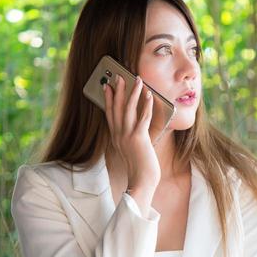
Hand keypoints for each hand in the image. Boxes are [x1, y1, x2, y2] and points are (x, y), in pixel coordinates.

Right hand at [103, 73, 160, 190]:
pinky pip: (142, 118)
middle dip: (118, 90)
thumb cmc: (139, 168)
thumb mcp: (131, 150)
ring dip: (133, 92)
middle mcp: (119, 135)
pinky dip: (146, 105)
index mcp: (115, 137)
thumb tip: (136, 125)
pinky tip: (149, 95)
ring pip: (128, 109)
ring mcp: (127, 136)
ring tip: (137, 79)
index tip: (107, 86)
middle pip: (117, 108)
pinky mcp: (138, 138)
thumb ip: (130, 138)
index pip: (109, 114)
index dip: (108, 99)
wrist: (141, 181)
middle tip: (119, 76)